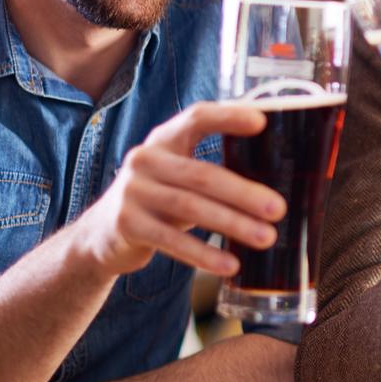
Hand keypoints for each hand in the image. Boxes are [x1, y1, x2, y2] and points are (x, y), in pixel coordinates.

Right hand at [77, 102, 286, 277]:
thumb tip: (273, 188)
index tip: (261, 122)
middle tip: (278, 208)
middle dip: (244, 193)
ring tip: (265, 237)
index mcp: (164, 139)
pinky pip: (172, 241)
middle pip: (202, 174)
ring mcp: (133, 191)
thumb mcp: (178, 177)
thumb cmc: (158, 201)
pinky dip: (204, 254)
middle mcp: (145, 159)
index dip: (228, 117)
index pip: (196, 118)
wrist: (102, 234)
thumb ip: (211, 173)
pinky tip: (230, 265)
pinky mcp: (127, 224)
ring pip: (191, 207)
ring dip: (232, 224)